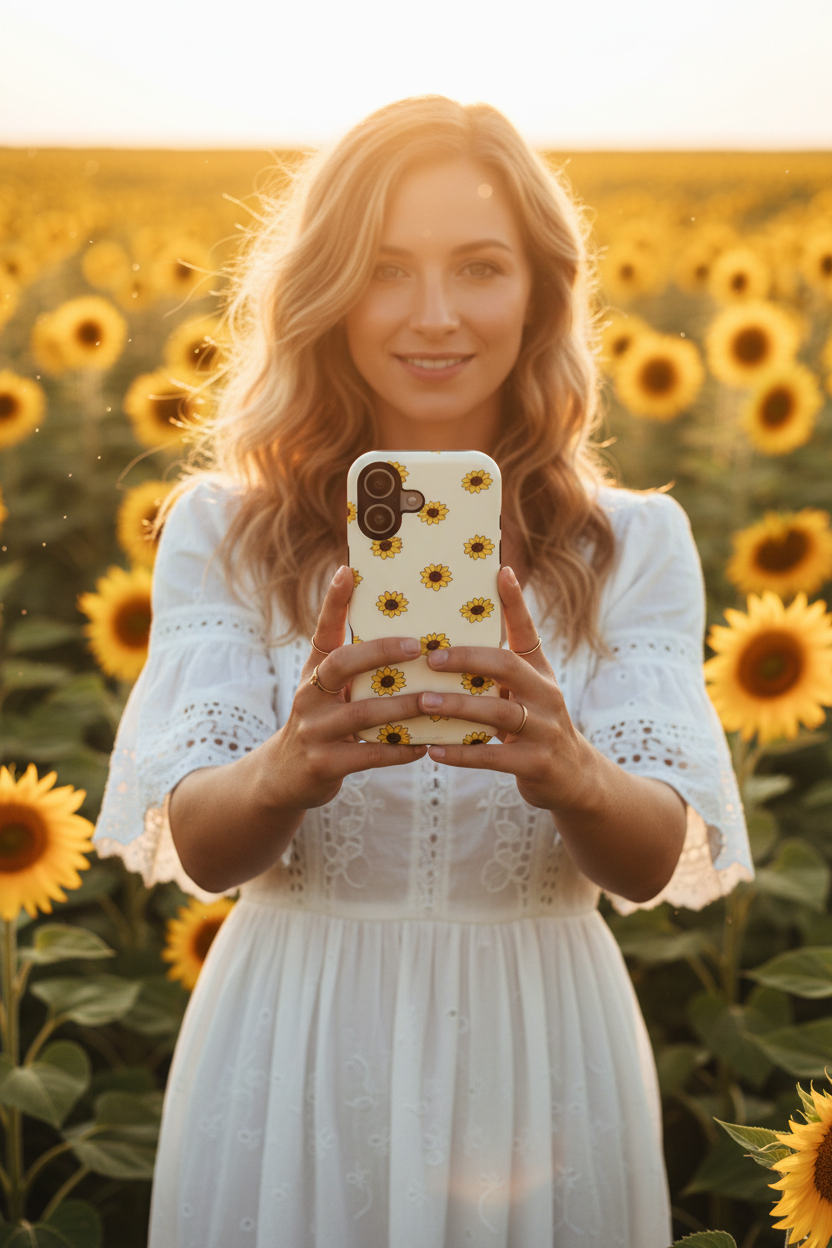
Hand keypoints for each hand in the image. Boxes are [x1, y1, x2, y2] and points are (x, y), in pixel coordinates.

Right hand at [260, 566, 427, 813]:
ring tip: (433, 700)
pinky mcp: (323, 765)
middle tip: (418, 646)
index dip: (334, 601)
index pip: (323, 631)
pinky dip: (398, 750)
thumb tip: (407, 639)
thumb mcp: (326, 692)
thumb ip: (355, 670)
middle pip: (340, 664)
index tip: (349, 571)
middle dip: (380, 652)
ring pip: (362, 713)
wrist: (283, 778)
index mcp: (313, 673)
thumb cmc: (322, 724)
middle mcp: (308, 696)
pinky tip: (422, 746)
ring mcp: (314, 731)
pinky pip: (368, 755)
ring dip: (402, 707)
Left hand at [417, 566, 595, 814]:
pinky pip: (493, 756)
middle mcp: (545, 695)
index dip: (515, 602)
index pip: (527, 631)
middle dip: (467, 659)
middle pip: (508, 667)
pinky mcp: (535, 764)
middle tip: (431, 658)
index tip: (500, 571)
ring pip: (498, 713)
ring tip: (423, 701)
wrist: (573, 777)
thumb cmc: (536, 726)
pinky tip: (434, 750)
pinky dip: (462, 753)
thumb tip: (457, 640)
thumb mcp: (529, 692)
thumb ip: (502, 667)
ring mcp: (544, 730)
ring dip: (457, 706)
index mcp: (539, 673)